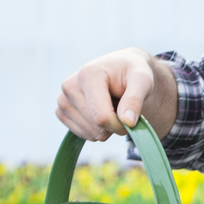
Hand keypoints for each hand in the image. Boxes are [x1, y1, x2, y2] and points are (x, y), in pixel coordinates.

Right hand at [56, 48, 172, 141]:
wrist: (119, 68)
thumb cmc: (132, 73)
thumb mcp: (142, 80)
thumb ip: (136, 99)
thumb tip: (128, 122)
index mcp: (88, 75)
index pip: (102, 117)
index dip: (120, 125)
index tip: (132, 121)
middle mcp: (70, 86)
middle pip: (96, 126)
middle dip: (114, 125)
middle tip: (122, 108)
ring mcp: (63, 99)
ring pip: (89, 133)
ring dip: (106, 128)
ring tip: (110, 106)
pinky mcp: (61, 111)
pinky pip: (81, 135)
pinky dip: (95, 130)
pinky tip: (100, 112)